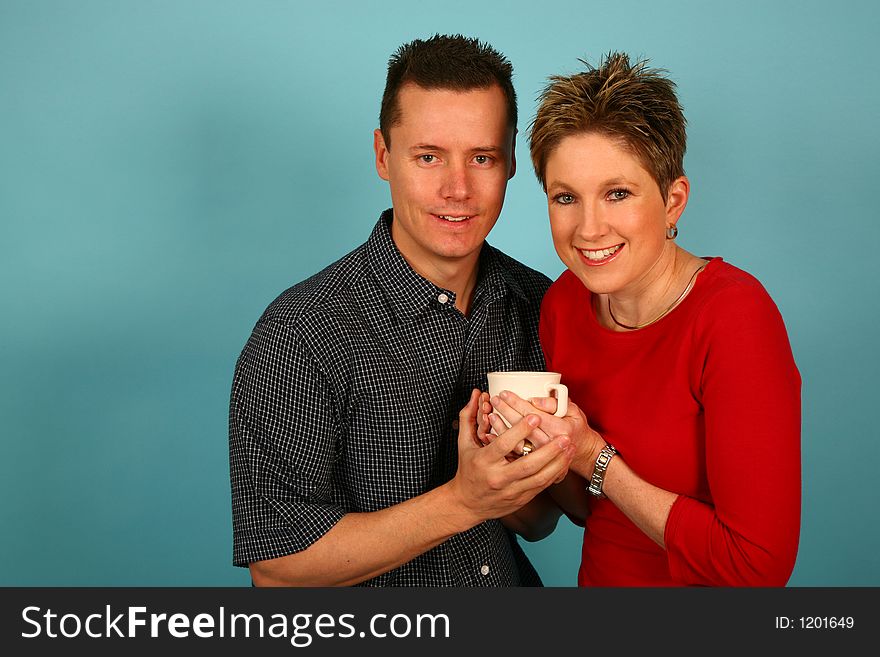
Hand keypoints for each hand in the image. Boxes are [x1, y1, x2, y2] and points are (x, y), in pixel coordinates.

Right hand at [449, 389, 574, 522]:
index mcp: (484, 461)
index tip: (535, 416)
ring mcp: (511, 490)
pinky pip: (541, 487)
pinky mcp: (521, 498)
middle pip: (528, 464)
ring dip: (558, 463)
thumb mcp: (464, 443)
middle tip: (565, 437)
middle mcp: (498, 477)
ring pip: (539, 478)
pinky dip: (555, 474)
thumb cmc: (467, 470)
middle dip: (549, 450)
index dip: (521, 430)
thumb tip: (476, 394)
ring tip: (570, 448)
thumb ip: (468, 417)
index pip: (504, 443)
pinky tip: (564, 463)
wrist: (467, 504)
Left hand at [489, 390, 604, 475]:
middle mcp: (548, 444)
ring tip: (490, 415)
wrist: (581, 453)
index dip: (517, 403)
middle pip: (521, 426)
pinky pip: (514, 455)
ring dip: (501, 428)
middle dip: (506, 411)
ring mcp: (540, 457)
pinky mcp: (534, 463)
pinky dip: (501, 444)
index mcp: (559, 429)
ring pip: (515, 442)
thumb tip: (535, 401)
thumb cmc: (576, 428)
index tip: (504, 393)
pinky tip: (489, 435)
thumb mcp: (573, 411)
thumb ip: (556, 403)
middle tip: (494, 400)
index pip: (533, 413)